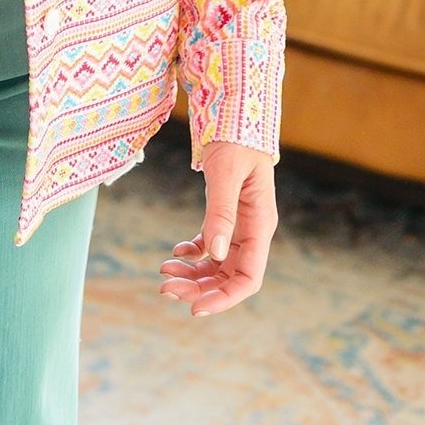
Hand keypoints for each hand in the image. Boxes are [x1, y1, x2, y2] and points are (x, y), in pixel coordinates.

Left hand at [158, 141, 277, 316]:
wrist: (235, 115)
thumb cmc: (235, 140)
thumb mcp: (226, 174)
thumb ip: (220, 212)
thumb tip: (213, 254)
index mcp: (260, 226)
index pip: (249, 278)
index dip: (225, 299)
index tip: (195, 309)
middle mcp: (252, 231)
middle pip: (229, 277)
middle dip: (199, 289)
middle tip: (165, 289)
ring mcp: (239, 225)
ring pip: (218, 264)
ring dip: (193, 274)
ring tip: (164, 274)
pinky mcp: (225, 215)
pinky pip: (211, 245)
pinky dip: (193, 253)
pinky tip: (176, 252)